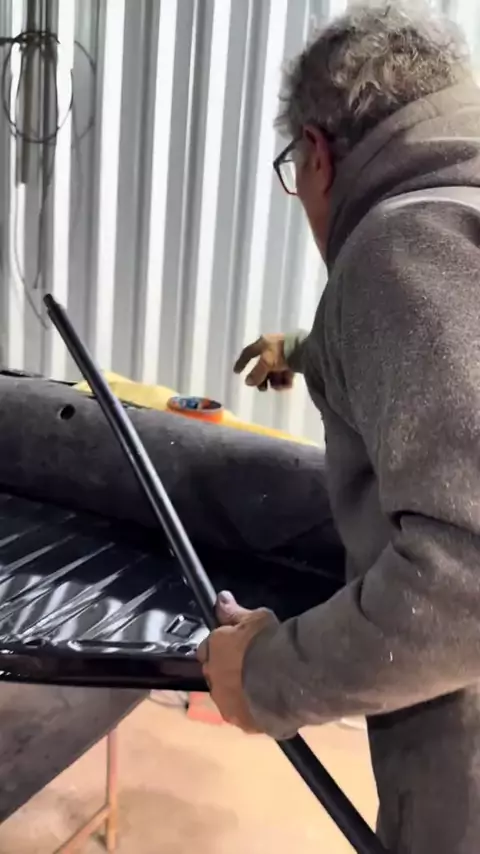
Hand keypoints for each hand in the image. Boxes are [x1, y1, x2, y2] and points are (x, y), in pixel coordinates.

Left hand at [197, 591, 278, 732]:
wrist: (284, 678)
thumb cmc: (268, 643)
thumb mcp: (255, 618)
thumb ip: (234, 612)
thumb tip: (221, 598)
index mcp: (214, 649)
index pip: (207, 648)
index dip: (220, 647)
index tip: (234, 645)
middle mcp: (214, 677)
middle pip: (214, 673)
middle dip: (226, 669)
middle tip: (249, 665)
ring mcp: (226, 703)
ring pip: (227, 696)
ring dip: (237, 691)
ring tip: (261, 686)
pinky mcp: (242, 722)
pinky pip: (244, 715)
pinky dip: (252, 710)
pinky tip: (268, 704)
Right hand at [234, 335, 293, 391]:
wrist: (307, 350)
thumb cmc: (282, 353)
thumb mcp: (266, 363)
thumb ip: (256, 373)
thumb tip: (248, 382)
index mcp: (263, 343)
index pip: (248, 353)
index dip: (241, 362)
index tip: (236, 372)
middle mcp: (272, 348)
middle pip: (262, 366)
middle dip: (262, 379)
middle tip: (263, 389)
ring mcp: (284, 354)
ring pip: (274, 371)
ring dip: (275, 381)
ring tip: (278, 387)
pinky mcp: (295, 361)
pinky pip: (286, 373)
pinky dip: (285, 380)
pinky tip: (287, 385)